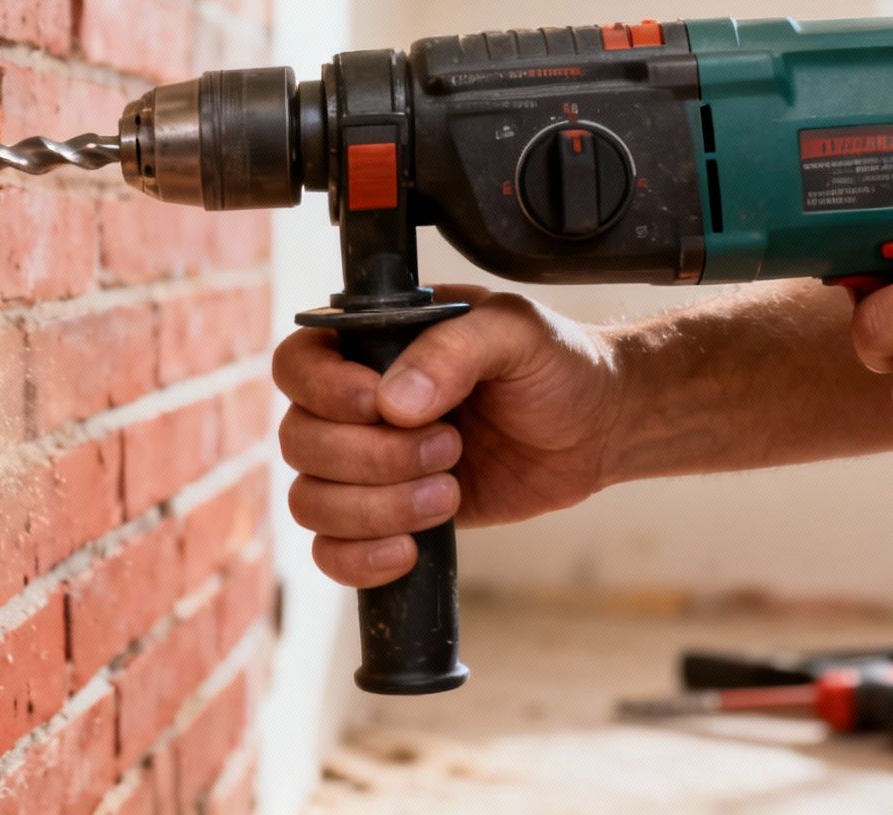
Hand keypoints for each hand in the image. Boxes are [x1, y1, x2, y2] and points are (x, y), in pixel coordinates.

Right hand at [274, 286, 619, 587]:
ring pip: (309, 501)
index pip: (296, 367)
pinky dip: (358, 560)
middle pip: (299, 442)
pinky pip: (330, 551)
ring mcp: (365, 467)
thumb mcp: (515, 332)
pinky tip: (410, 550)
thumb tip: (392, 403)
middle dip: (372, 458)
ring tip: (449, 493)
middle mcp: (352, 407)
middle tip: (451, 447)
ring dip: (375, 508)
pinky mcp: (386, 519)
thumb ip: (454, 349)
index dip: (326, 393)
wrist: (596, 429)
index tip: (384, 405)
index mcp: (370, 344)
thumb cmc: (554, 365)